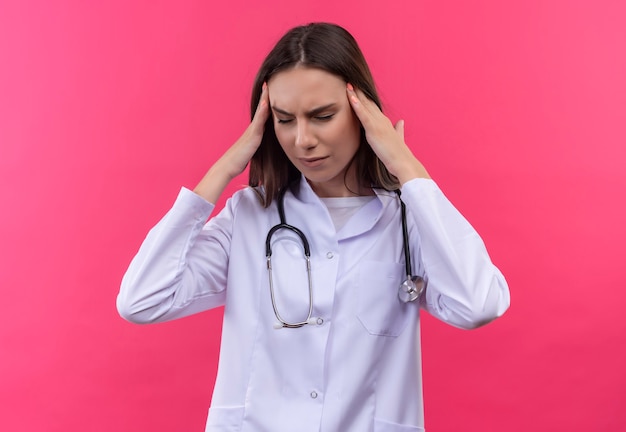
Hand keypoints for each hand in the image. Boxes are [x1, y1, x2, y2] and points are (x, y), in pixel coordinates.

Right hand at [193, 83, 269, 202]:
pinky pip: (259, 121)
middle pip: (260, 108)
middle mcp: (252, 128)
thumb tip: (259, 143)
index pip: (262, 113)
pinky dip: (262, 111)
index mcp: (253, 131)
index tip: (269, 90)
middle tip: (269, 81)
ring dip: (264, 98)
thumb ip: (255, 144)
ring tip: (268, 86)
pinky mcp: (253, 136)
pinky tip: (266, 103)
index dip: (266, 102)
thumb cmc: (238, 161)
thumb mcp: (251, 150)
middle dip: (264, 95)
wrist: (228, 166)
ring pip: (260, 112)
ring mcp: (252, 131)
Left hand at [346, 84, 429, 183]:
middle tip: (350, 79)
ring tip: (348, 83)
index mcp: (385, 122)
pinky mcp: (374, 130)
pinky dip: (357, 106)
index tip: (357, 87)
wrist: (403, 162)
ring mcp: (378, 124)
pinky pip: (364, 115)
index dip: (365, 96)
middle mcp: (382, 119)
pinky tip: (351, 97)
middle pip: (368, 102)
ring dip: (355, 94)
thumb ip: (399, 130)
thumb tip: (401, 122)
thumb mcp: (398, 138)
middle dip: (358, 91)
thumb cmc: (399, 154)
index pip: (373, 106)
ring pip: (365, 105)